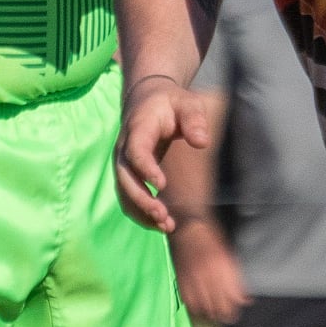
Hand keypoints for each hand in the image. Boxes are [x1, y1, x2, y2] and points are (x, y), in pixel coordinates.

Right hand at [115, 78, 215, 230]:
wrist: (148, 100)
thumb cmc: (172, 103)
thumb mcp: (187, 102)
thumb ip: (195, 118)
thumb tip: (202, 142)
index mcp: (138, 128)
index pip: (135, 152)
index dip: (145, 169)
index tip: (162, 185)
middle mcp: (124, 147)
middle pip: (124, 177)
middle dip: (141, 199)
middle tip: (163, 215)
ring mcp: (123, 163)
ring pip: (124, 192)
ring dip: (141, 212)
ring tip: (167, 226)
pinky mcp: (128, 174)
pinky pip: (129, 198)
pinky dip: (142, 213)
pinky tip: (164, 224)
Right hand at [171, 220, 251, 322]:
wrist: (191, 230)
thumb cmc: (213, 242)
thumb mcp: (230, 259)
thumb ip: (237, 282)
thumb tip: (246, 300)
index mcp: (225, 269)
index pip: (233, 299)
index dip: (235, 310)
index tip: (235, 313)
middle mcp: (210, 275)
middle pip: (219, 306)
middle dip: (224, 315)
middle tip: (226, 317)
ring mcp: (195, 279)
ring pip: (204, 307)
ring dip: (210, 314)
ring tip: (213, 315)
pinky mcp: (182, 281)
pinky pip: (190, 302)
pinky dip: (196, 308)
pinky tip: (200, 308)